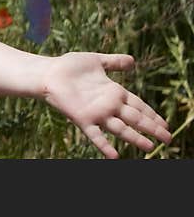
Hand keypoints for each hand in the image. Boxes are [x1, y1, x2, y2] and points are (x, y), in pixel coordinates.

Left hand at [41, 52, 171, 157]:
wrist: (48, 72)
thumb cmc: (69, 66)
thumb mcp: (96, 61)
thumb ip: (114, 62)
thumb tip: (132, 61)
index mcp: (113, 92)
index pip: (138, 105)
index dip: (152, 114)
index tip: (165, 124)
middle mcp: (108, 105)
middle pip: (135, 118)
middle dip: (152, 128)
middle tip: (167, 139)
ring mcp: (96, 113)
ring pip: (120, 128)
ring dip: (135, 138)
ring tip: (149, 148)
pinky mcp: (82, 118)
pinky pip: (95, 135)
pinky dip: (104, 145)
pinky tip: (114, 156)